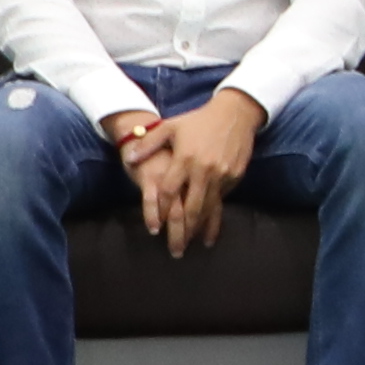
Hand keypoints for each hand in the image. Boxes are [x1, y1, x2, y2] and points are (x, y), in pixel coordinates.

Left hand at [121, 85, 259, 251]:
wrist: (236, 113)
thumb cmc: (199, 120)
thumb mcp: (171, 127)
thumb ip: (149, 144)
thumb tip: (128, 159)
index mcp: (185, 158)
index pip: (169, 191)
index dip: (160, 211)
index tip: (155, 228)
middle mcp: (203, 169)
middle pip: (190, 208)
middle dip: (182, 232)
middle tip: (175, 251)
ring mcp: (221, 174)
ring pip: (208, 209)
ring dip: (198, 230)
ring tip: (191, 245)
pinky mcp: (235, 176)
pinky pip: (222, 201)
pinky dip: (215, 217)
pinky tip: (210, 230)